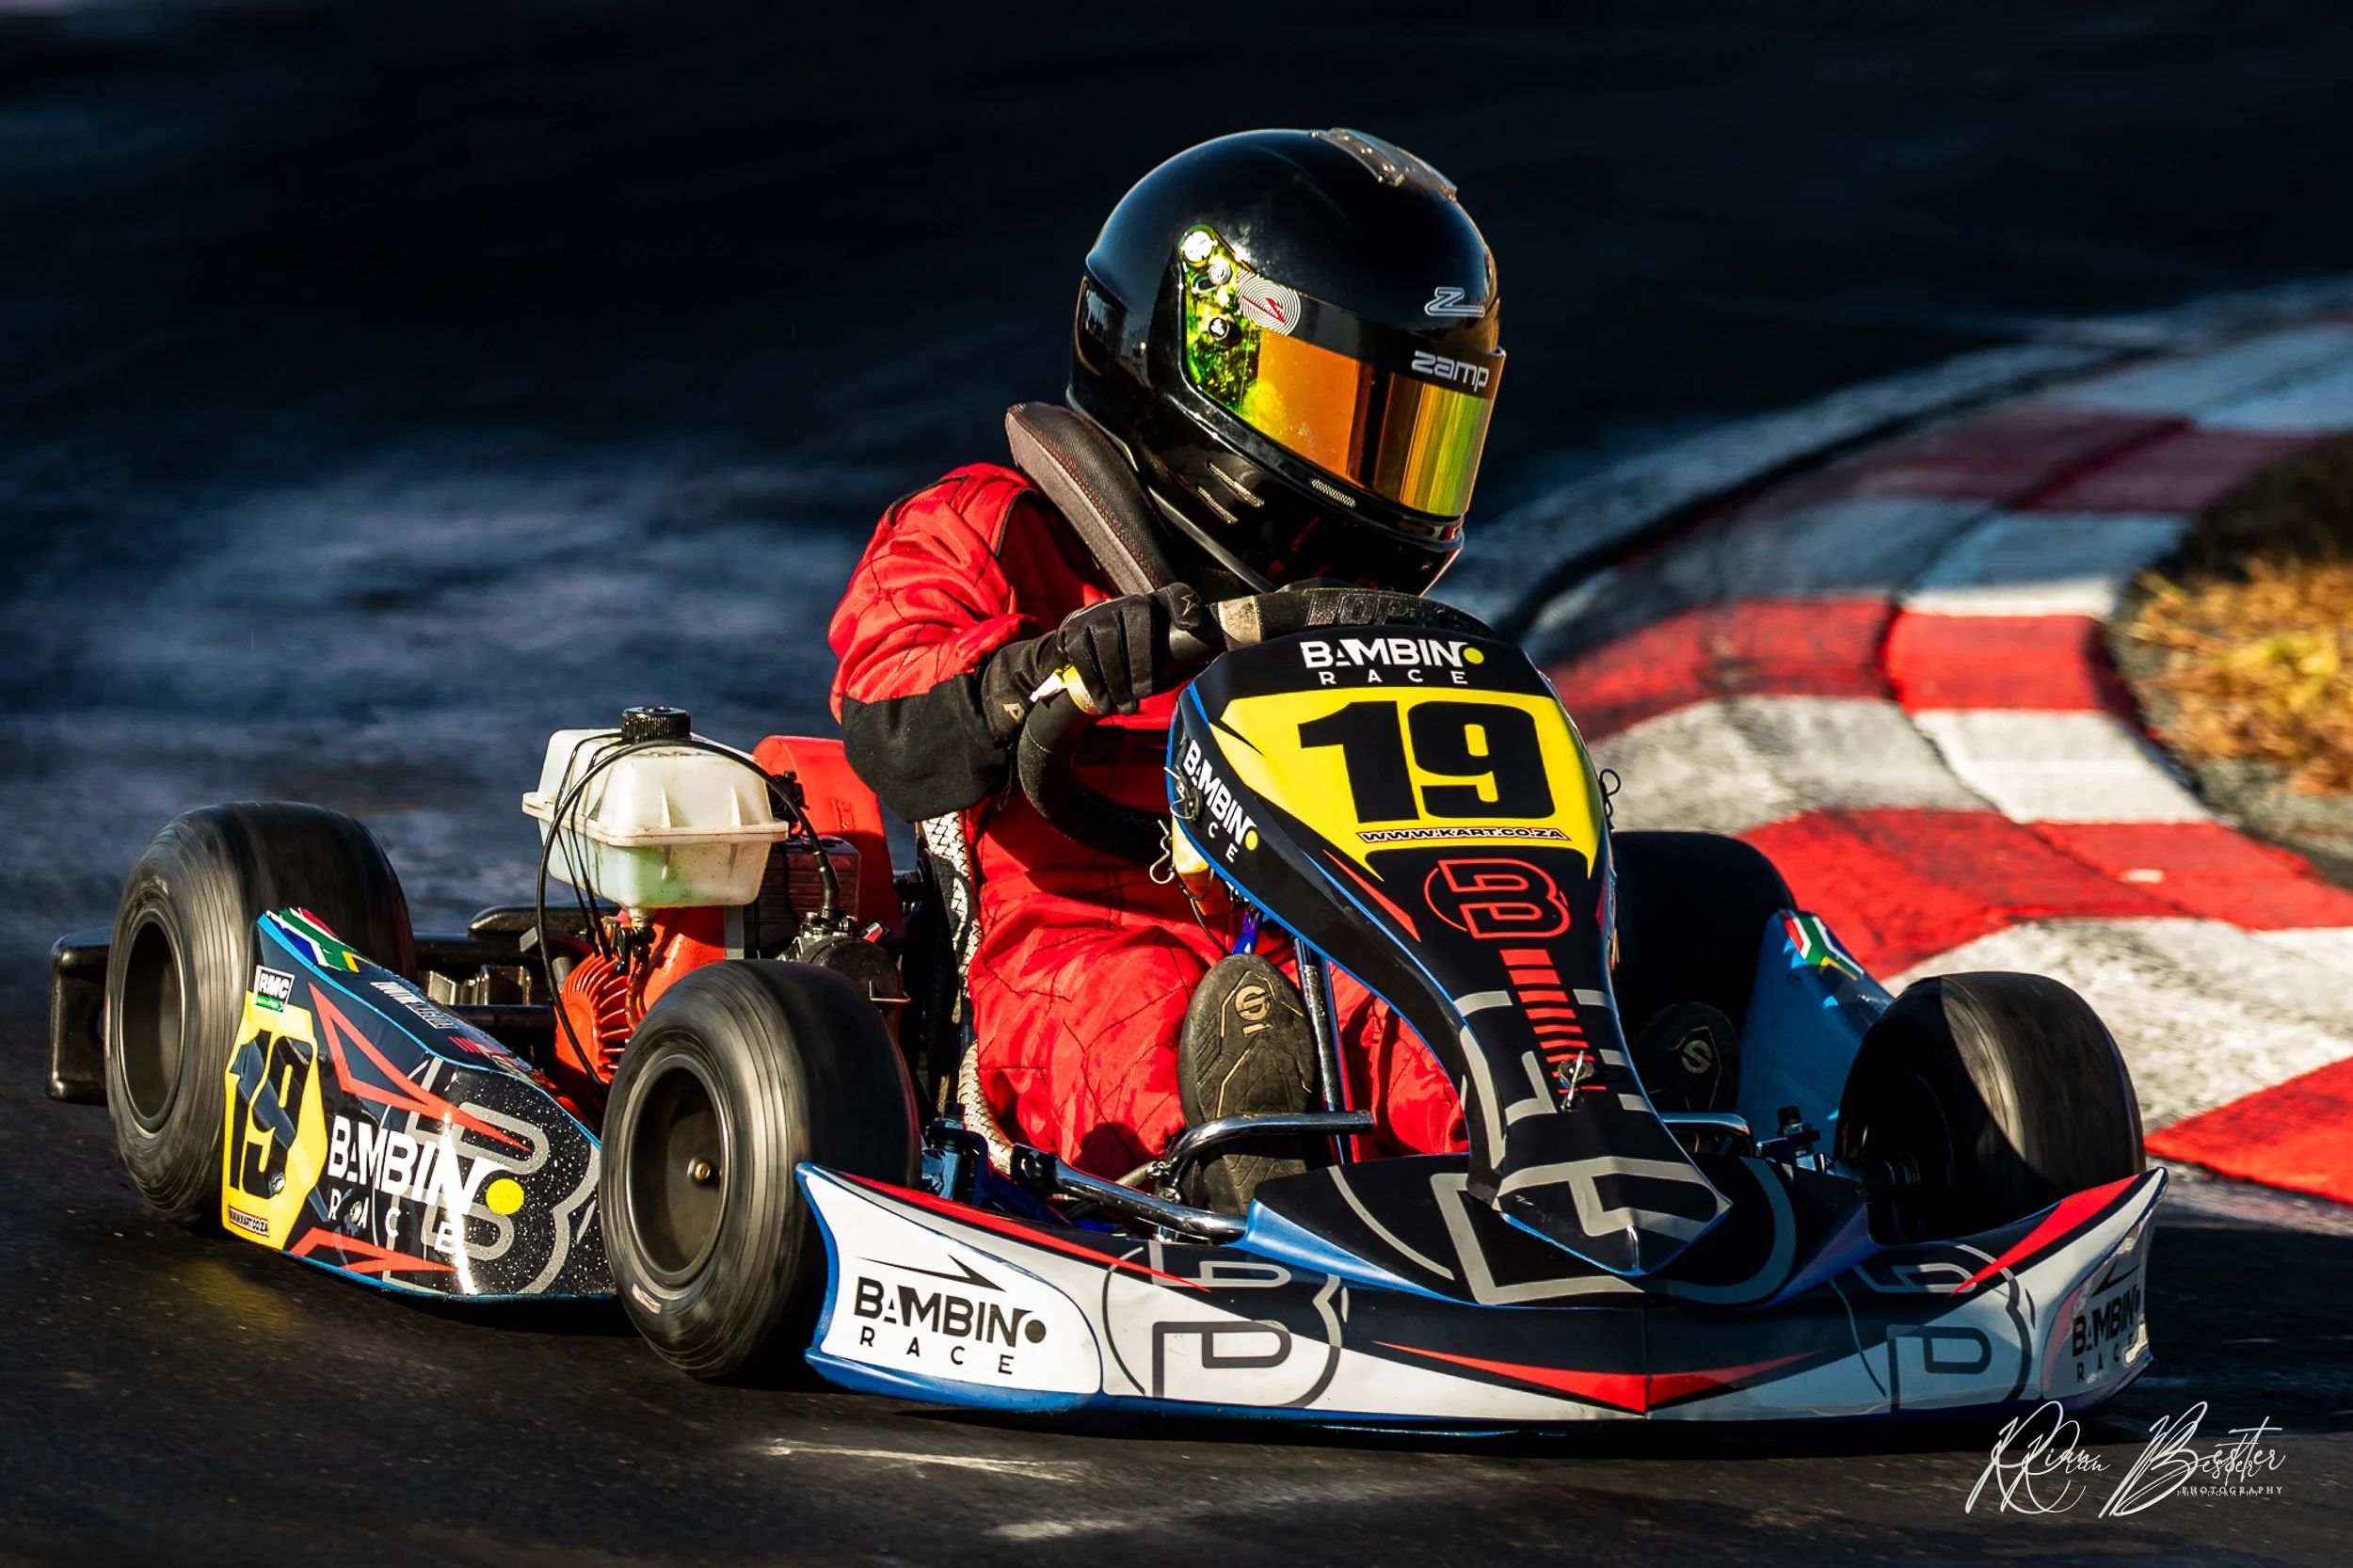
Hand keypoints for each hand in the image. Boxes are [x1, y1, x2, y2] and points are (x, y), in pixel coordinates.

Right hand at [978, 583, 1204, 738]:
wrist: (1081, 651)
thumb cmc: (1132, 658)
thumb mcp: (1160, 659)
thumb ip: (1179, 661)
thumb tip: (1203, 666)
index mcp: (1156, 605)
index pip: (1176, 596)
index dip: (1185, 606)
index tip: (1193, 625)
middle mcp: (1127, 601)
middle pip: (1136, 619)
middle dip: (1140, 662)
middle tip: (1143, 694)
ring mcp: (1098, 612)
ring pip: (1108, 637)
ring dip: (1116, 677)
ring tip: (1124, 706)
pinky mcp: (1074, 627)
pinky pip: (1083, 651)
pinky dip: (1095, 679)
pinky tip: (1104, 700)